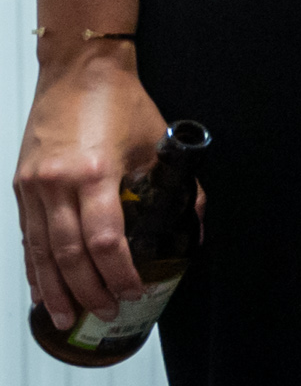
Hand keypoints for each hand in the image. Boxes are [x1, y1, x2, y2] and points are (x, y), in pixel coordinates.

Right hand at [18, 44, 165, 326]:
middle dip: (88, 291)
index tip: (132, 292)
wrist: (77, 69)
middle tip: (105, 314)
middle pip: (69, 255)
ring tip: (67, 316)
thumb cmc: (119, 101)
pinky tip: (42, 287)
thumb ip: (178, 186)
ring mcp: (33, 186)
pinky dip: (35, 266)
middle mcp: (57, 184)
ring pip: (41, 251)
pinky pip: (28, 236)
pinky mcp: (20, 185)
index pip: (105, 241)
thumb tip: (194, 226)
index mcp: (94, 173)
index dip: (118, 273)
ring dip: (55, 289)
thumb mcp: (158, 143)